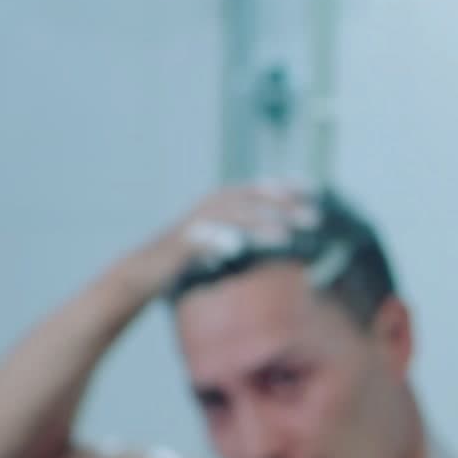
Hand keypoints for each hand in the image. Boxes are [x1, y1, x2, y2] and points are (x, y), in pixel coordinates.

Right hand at [125, 183, 320, 294]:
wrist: (144, 271)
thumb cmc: (189, 257)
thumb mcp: (224, 242)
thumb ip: (249, 234)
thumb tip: (284, 232)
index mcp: (221, 203)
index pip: (258, 189)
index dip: (284, 186)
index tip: (313, 189)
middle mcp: (209, 207)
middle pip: (250, 199)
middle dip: (282, 206)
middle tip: (314, 217)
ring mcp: (194, 224)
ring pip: (229, 217)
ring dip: (259, 224)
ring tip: (285, 236)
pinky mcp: (178, 244)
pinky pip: (201, 240)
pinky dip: (218, 240)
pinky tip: (236, 247)